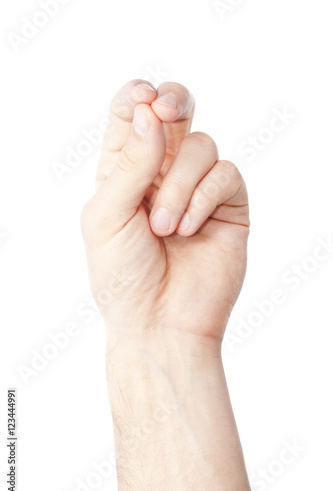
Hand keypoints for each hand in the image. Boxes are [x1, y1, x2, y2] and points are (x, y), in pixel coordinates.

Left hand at [81, 80, 248, 351]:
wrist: (159, 323)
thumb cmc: (123, 275)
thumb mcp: (108, 215)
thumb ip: (130, 163)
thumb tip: (149, 112)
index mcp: (125, 172)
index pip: (132, 115)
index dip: (138, 97)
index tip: (144, 100)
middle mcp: (162, 174)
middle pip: (176, 113)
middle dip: (174, 102)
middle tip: (165, 112)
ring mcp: (197, 189)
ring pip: (201, 146)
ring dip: (179, 185)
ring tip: (165, 228)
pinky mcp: (227, 207)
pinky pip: (225, 176)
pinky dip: (203, 198)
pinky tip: (188, 230)